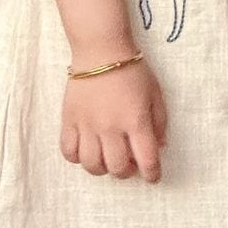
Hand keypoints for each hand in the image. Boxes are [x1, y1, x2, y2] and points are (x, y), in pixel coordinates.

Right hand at [61, 57, 167, 181]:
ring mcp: (87, 125)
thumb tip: (159, 146)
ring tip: (107, 159)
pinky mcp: (69, 120)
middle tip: (129, 163)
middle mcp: (111, 127)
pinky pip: (68, 151)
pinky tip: (86, 150)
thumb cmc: (132, 71)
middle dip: (127, 172)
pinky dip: (77, 158)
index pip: (147, 160)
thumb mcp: (155, 95)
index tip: (152, 177)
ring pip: (91, 165)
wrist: (101, 50)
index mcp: (136, 121)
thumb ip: (159, 123)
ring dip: (102, 169)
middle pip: (117, 168)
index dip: (152, 174)